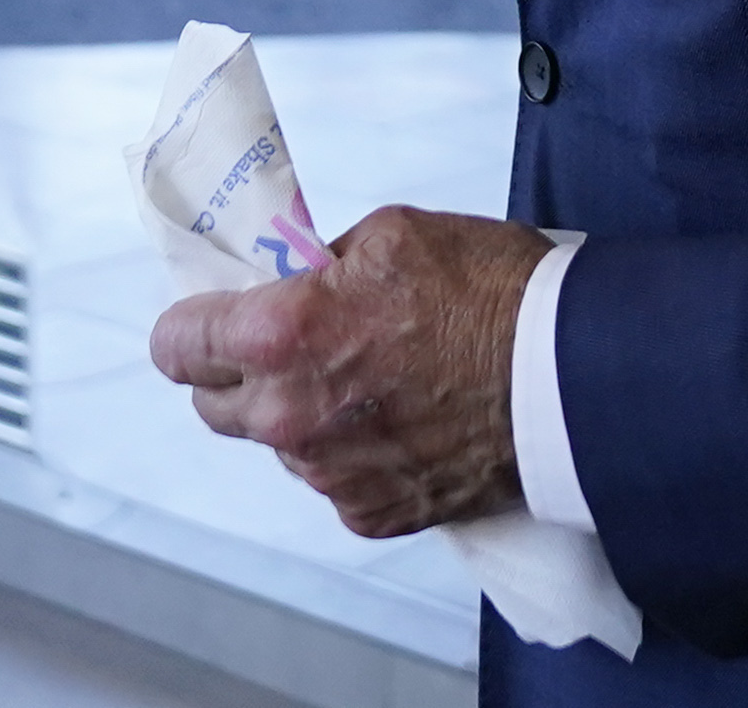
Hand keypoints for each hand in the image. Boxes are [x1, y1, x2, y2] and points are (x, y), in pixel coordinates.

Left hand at [149, 206, 549, 535]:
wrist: (569, 377)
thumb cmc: (490, 294)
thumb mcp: (391, 235)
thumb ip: (318, 262)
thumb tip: (291, 280)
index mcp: (279, 336)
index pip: (177, 345)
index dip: (190, 326)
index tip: (209, 317)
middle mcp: (289, 416)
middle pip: (214, 406)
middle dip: (237, 372)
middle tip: (290, 342)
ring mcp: (329, 474)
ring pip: (278, 445)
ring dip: (299, 414)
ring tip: (366, 378)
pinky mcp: (372, 513)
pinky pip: (333, 480)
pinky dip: (352, 453)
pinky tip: (399, 418)